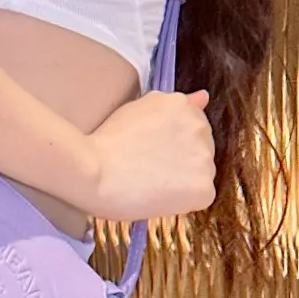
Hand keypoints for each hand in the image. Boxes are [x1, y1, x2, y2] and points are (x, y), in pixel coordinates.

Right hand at [85, 89, 216, 223]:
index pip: (192, 127)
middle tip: (150, 166)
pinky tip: (159, 195)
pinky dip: (184, 200)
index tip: (152, 150)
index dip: (172, 143)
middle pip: (201, 148)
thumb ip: (174, 105)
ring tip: (151, 181)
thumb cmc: (107, 143)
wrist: (94, 173)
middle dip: (182, 158)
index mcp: (183, 105)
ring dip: (184, 179)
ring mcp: (204, 158)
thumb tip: (203, 97)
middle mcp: (200, 127)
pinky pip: (200, 196)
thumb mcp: (139, 109)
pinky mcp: (204, 187)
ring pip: (202, 173)